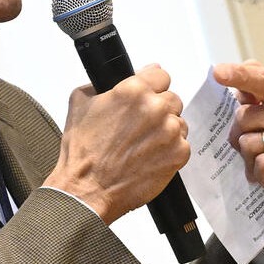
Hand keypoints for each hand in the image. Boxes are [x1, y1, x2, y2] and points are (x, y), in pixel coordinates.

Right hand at [48, 64, 188, 223]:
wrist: (88, 189)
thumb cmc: (83, 152)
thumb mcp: (80, 103)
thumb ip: (103, 84)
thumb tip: (123, 74)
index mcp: (133, 91)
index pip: (160, 74)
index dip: (152, 85)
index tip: (148, 94)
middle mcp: (155, 108)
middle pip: (172, 98)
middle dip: (158, 109)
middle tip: (141, 125)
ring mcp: (170, 131)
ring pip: (179, 121)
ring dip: (166, 129)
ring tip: (144, 143)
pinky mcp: (179, 153)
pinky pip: (183, 143)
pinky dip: (171, 149)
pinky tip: (151, 156)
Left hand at [215, 61, 263, 250]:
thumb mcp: (256, 120)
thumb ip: (248, 94)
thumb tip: (230, 70)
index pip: (262, 80)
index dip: (239, 75)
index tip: (217, 72)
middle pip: (246, 116)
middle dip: (239, 135)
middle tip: (252, 148)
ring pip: (252, 142)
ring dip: (248, 159)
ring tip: (260, 164)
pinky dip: (259, 174)